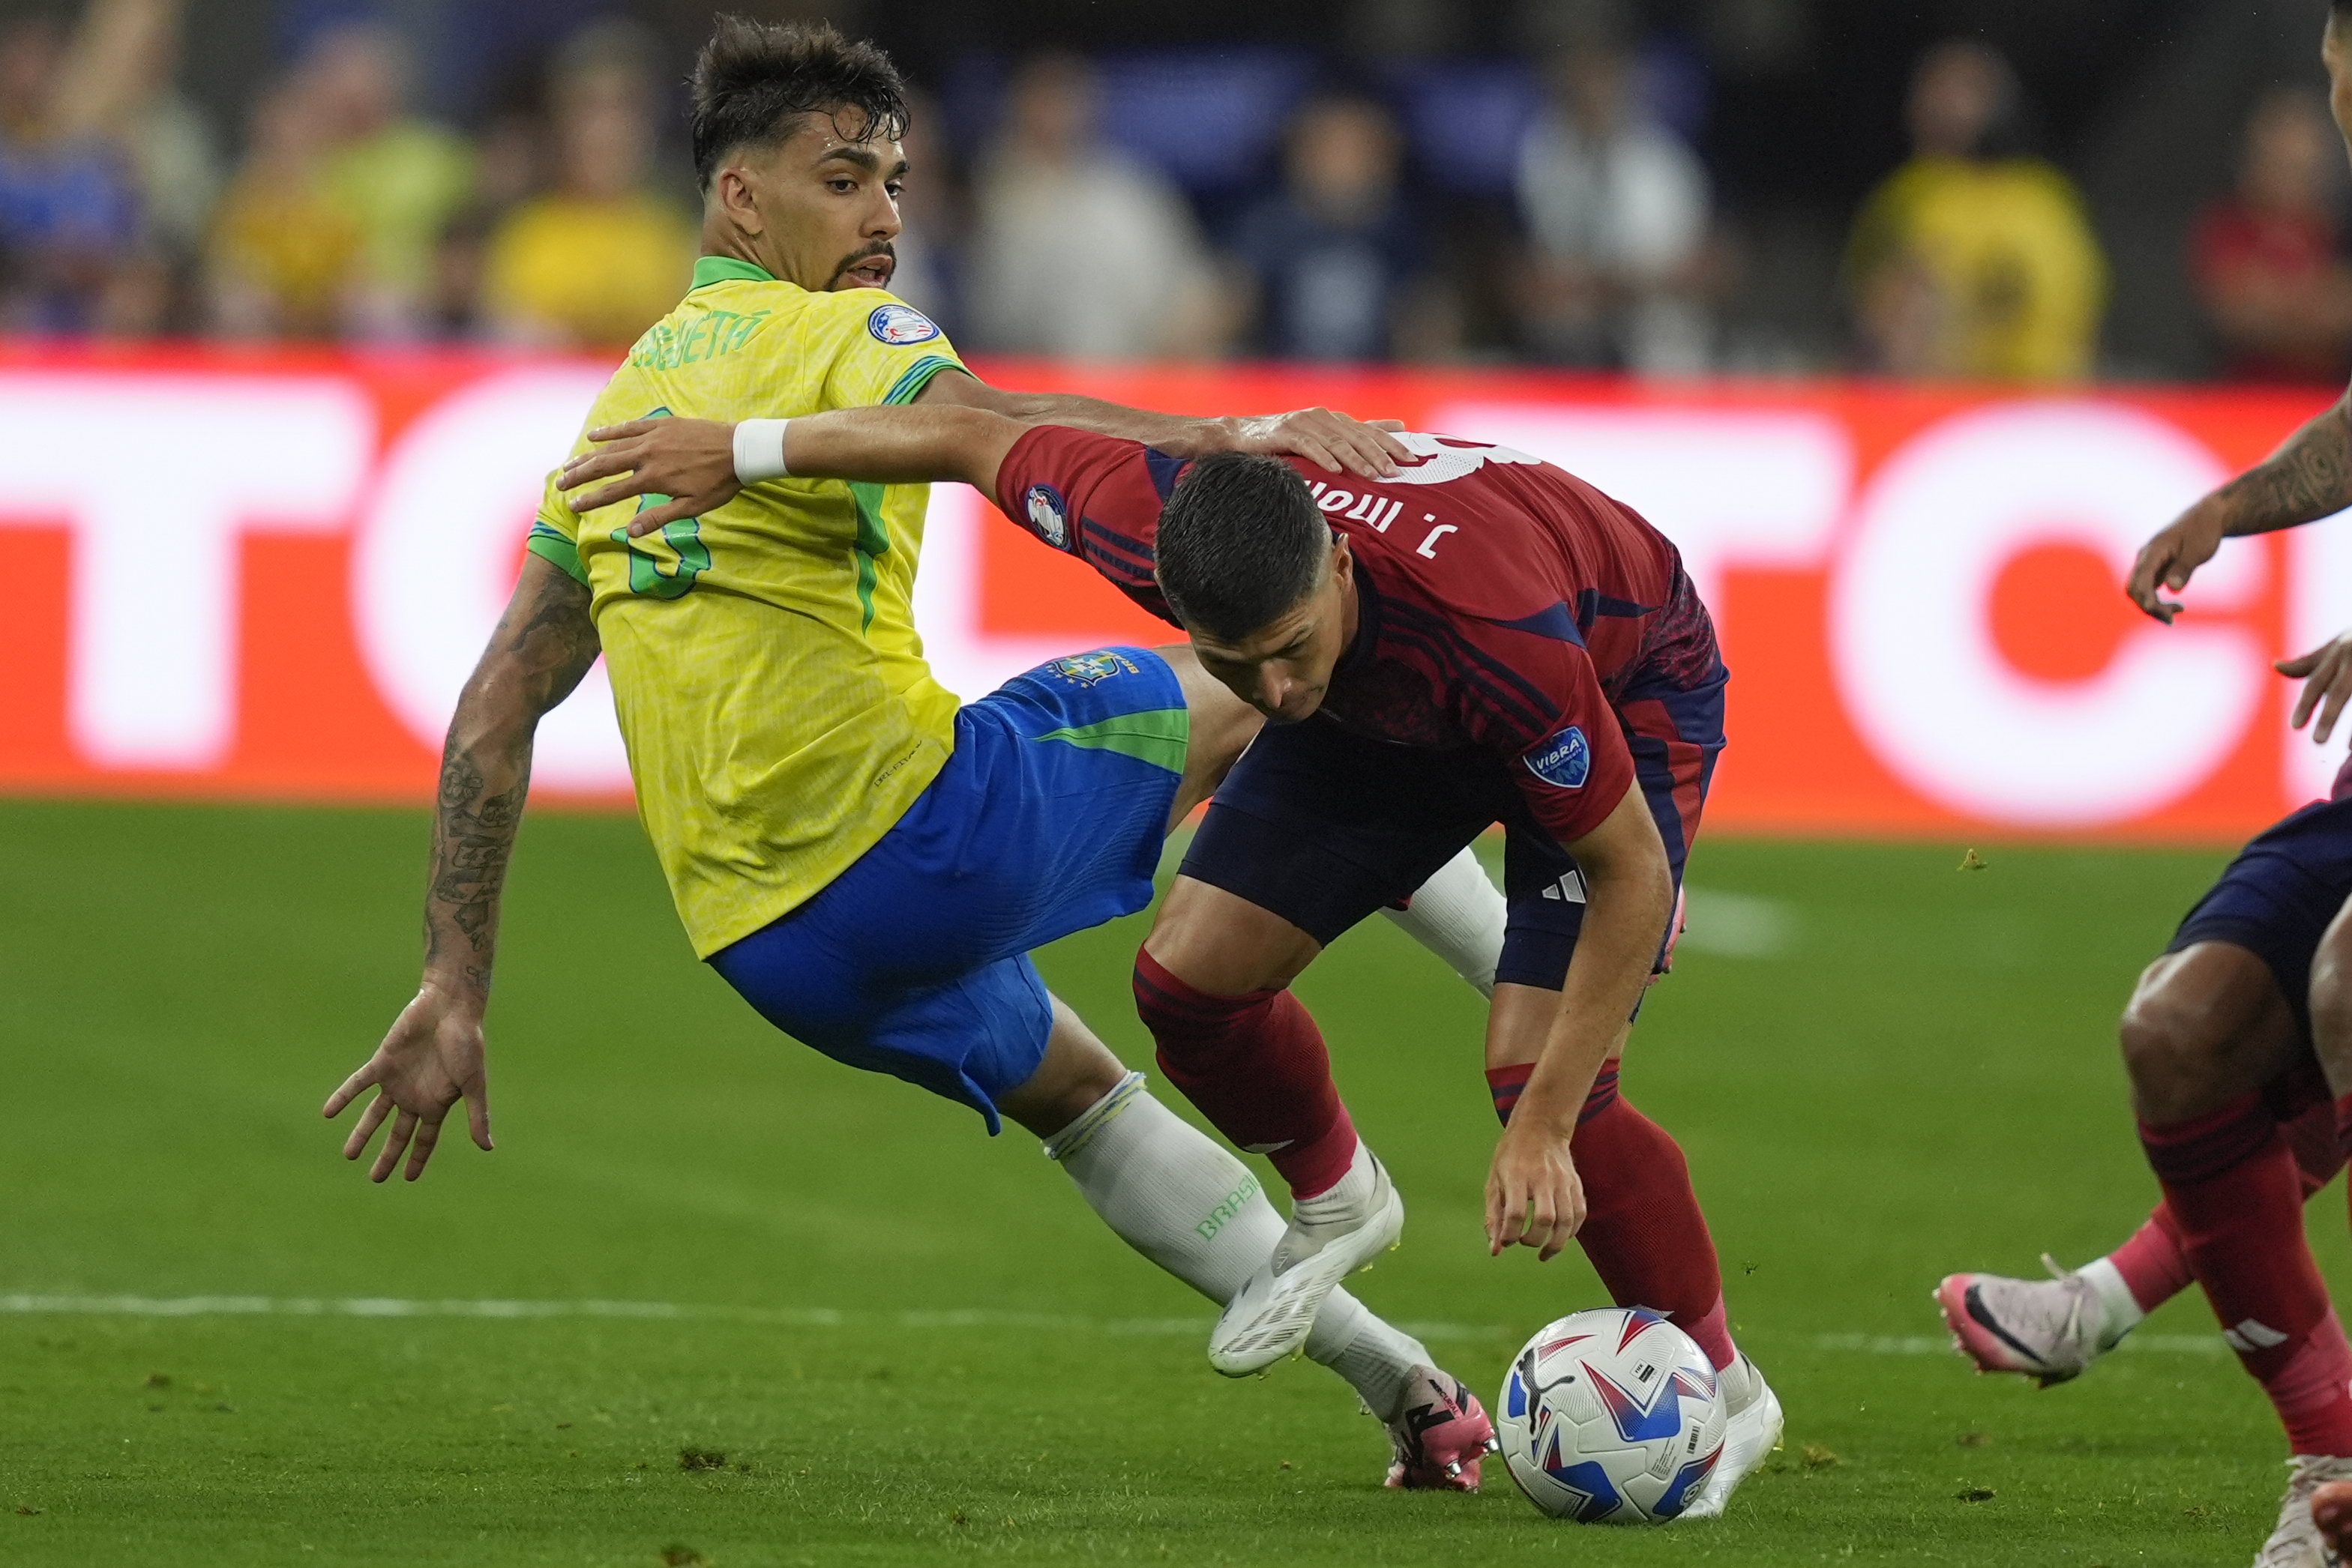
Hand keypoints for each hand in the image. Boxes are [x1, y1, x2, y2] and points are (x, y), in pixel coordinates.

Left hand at [323, 980, 492, 1181]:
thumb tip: (487, 1148)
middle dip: (388, 1156)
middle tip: (375, 1178)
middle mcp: (415, 1096)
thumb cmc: (467, 1044)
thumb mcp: (473, 1083)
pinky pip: (358, 1084)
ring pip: (375, 1114)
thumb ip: (477, 1115)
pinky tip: (327, 1113)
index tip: (408, 1178)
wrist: (449, 1009)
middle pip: (398, 1133)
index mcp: (437, 1103)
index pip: (425, 1139)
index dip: (417, 1159)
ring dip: (362, 1133)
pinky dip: (343, 1097)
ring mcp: (397, 1081)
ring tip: (349, 1155)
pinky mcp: (382, 1063)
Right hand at [560, 417, 740, 534]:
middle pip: (603, 466)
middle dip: (579, 476)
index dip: (590, 500)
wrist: (740, 449)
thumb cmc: (719, 482)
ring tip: (569, 464)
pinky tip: (594, 434)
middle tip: (558, 483)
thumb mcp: (692, 507)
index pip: (613, 492)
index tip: (572, 506)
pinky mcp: (661, 423)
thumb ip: (659, 517)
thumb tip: (631, 532)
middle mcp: (647, 455)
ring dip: (588, 455)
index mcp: (653, 479)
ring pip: (612, 446)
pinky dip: (610, 430)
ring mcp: (652, 436)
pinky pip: (629, 426)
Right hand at [1227, 408, 1408, 479]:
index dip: (1391, 443)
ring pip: (1336, 442)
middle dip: (1378, 454)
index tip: (1411, 458)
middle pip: (1356, 436)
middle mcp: (1321, 417)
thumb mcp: (1322, 436)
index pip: (1369, 431)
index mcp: (1333, 418)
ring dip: (1355, 459)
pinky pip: (1308, 446)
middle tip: (1395, 472)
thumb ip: (1356, 433)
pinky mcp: (1285, 432)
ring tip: (1372, 475)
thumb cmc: (1283, 440)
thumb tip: (1397, 426)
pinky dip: (1323, 457)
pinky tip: (1336, 470)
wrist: (1240, 435)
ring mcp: (1303, 423)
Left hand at [1484, 1115, 1585, 1260]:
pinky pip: (1579, 1214)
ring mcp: (1562, 1181)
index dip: (1510, 1235)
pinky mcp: (1576, 1184)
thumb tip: (1495, 1250)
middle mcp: (1542, 1178)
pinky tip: (1559, 1237)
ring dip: (1555, 1244)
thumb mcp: (1494, 1182)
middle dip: (1533, 1240)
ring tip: (1543, 1252)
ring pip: (1566, 1220)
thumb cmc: (1511, 1157)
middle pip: (1545, 1219)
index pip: (1516, 1213)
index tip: (1506, 1241)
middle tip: (1524, 1242)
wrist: (1540, 1127)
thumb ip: (1493, 1217)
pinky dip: (1571, 1232)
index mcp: (1516, 1176)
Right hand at [2125, 499, 2227, 623]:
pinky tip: (2175, 606)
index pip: (2140, 581)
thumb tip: (2171, 589)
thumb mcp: (2198, 551)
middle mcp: (2145, 558)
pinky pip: (2148, 588)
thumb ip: (2184, 569)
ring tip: (2178, 612)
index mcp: (2152, 551)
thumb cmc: (2203, 531)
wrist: (2207, 516)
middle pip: (2134, 589)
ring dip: (2153, 606)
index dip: (2147, 600)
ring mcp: (2148, 563)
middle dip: (2149, 607)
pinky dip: (2157, 600)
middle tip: (2173, 618)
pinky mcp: (2155, 568)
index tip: (2166, 613)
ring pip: (2139, 591)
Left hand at [2282, 630, 2351, 744]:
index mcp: (2338, 652)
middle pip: (2340, 691)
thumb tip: (2276, 665)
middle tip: (2317, 742)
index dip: (2306, 705)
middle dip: (2328, 717)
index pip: (2316, 682)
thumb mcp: (2337, 644)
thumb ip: (2310, 661)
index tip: (2295, 727)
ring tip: (2349, 748)